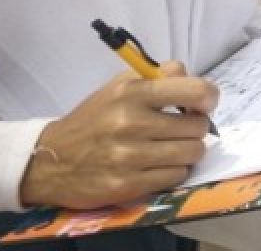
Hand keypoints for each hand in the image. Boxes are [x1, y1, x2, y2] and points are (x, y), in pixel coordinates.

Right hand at [19, 63, 216, 209]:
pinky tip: (158, 164)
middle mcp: (131, 122)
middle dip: (195, 127)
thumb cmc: (94, 119)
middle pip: (198, 126)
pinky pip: (176, 176)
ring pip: (192, 153)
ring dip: (188, 151)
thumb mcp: (120, 86)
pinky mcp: (127, 185)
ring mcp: (129, 156)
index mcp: (132, 92)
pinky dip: (174, 170)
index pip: (195, 91)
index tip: (204, 104)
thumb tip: (195, 82)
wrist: (51, 161)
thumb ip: (160, 76)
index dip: (209, 98)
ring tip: (171, 147)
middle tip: (181, 129)